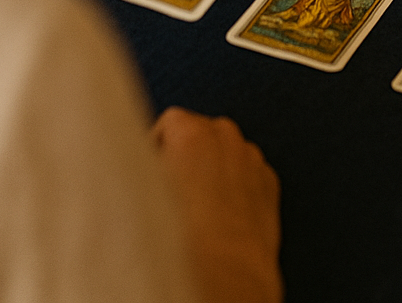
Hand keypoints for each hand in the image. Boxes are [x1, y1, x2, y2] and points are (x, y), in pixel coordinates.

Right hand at [154, 106, 281, 302]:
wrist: (226, 279)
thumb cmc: (184, 242)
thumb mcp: (142, 194)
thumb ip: (139, 166)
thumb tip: (131, 167)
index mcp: (193, 133)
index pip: (169, 121)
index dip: (157, 149)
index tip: (151, 172)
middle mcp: (227, 138)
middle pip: (199, 133)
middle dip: (186, 157)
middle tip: (171, 191)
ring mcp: (252, 159)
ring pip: (224, 153)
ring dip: (212, 170)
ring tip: (196, 207)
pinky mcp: (269, 183)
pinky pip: (245, 173)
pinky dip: (236, 186)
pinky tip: (221, 215)